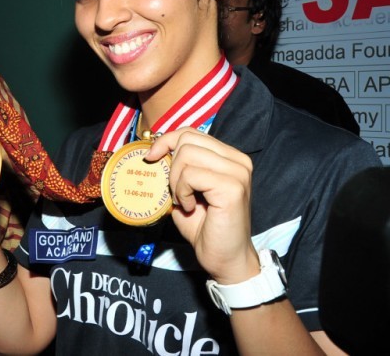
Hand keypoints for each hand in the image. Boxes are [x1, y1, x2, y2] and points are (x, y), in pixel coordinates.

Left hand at [147, 128, 259, 283]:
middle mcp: (238, 160)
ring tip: (183, 201)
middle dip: (170, 165)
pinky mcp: (233, 187)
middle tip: (175, 192)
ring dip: (176, 180)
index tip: (151, 157)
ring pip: (187, 154)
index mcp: (229, 157)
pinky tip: (189, 207)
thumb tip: (155, 151)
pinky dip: (182, 191)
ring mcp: (238, 172)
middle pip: (186, 139)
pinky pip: (191, 175)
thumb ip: (178, 168)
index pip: (190, 132)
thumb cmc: (204, 226)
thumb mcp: (186, 190)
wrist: (224, 258)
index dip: (166, 140)